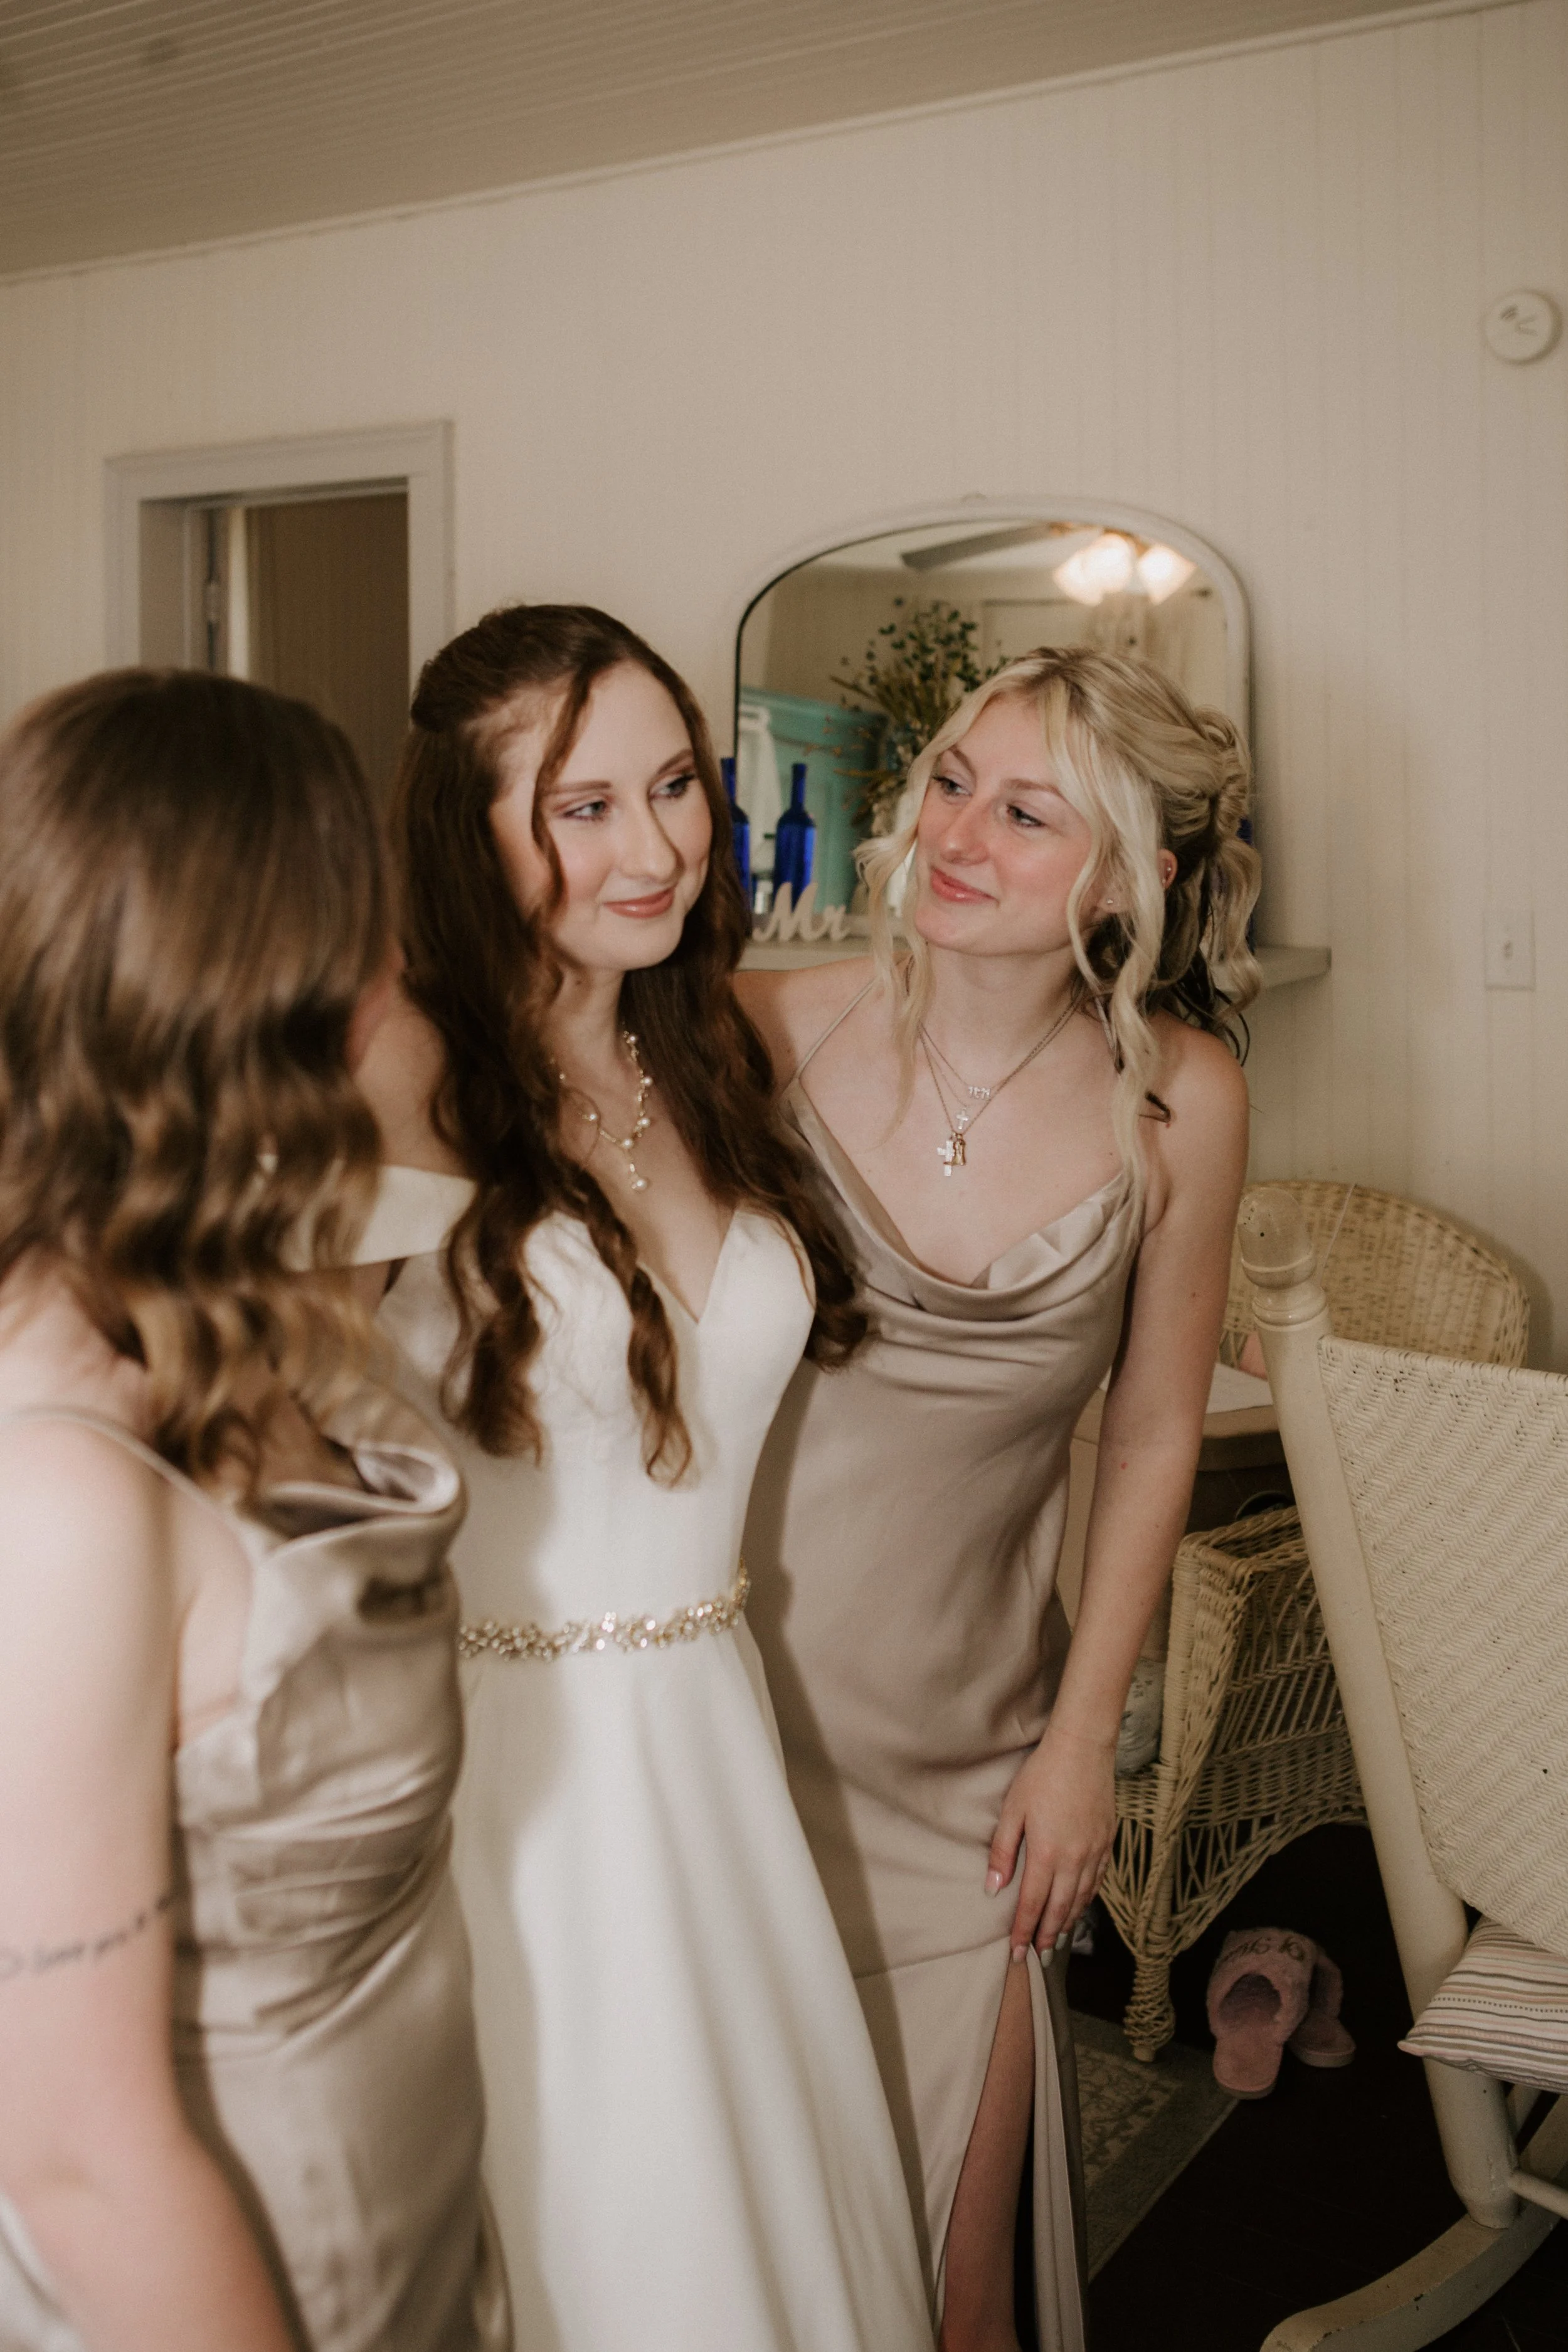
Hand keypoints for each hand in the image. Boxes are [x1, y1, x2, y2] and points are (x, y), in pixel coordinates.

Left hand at [985, 1722, 1115, 1960]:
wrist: (1083, 1749)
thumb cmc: (1042, 1775)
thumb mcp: (1013, 1810)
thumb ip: (1003, 1852)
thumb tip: (993, 1889)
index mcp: (1047, 1854)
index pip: (1033, 1904)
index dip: (1023, 1931)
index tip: (1016, 1953)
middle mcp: (1074, 1860)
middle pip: (1060, 1909)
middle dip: (1047, 1936)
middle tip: (1038, 1957)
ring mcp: (1094, 1852)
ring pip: (1081, 1899)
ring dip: (1068, 1923)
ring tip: (1057, 1940)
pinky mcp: (1107, 1842)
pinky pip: (1097, 1881)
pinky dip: (1086, 1900)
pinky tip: (1079, 1906)